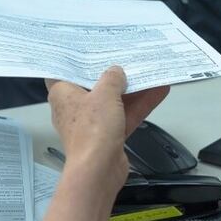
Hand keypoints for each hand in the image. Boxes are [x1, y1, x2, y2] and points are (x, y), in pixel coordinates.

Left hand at [47, 66, 168, 185]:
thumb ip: (112, 78)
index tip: (89, 50)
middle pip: (93, 86)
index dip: (74, 61)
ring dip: (131, 89)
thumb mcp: (105, 94)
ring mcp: (92, 123)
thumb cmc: (93, 129)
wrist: (99, 170)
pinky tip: (158, 91)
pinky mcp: (108, 136)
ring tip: (148, 71)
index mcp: (62, 95)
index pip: (62, 73)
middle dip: (110, 74)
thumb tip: (116, 72)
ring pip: (112, 101)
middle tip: (124, 56)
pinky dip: (138, 105)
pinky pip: (124, 115)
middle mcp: (74, 108)